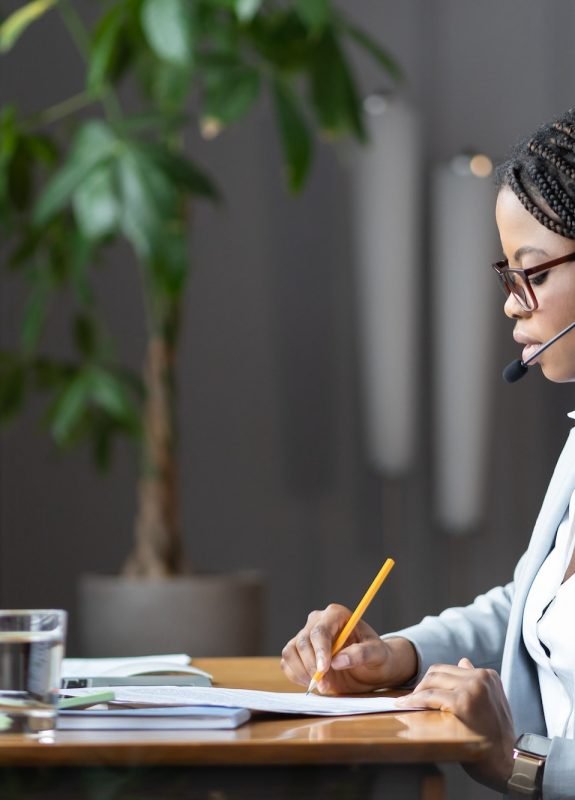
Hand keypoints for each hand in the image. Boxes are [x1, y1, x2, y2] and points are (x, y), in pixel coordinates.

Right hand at [281, 604, 417, 693]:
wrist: (370, 668)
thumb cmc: (376, 656)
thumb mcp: (376, 655)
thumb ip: (360, 654)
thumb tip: (338, 661)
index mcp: (336, 615)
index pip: (320, 631)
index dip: (320, 651)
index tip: (324, 670)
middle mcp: (318, 621)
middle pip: (303, 642)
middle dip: (312, 666)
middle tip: (325, 686)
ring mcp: (306, 635)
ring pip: (291, 651)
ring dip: (302, 672)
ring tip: (322, 686)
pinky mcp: (299, 651)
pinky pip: (287, 662)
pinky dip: (296, 675)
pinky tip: (312, 683)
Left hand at [396, 658, 514, 790]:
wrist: (508, 761)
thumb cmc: (496, 736)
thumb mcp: (492, 702)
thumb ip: (477, 682)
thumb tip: (462, 661)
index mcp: (488, 675)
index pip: (449, 669)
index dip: (432, 681)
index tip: (421, 691)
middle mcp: (480, 677)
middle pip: (438, 672)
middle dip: (422, 685)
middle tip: (411, 698)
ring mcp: (472, 688)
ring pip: (432, 682)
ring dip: (416, 692)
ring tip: (407, 702)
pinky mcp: (462, 703)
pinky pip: (430, 697)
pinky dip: (415, 701)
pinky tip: (407, 705)